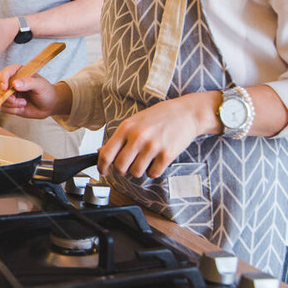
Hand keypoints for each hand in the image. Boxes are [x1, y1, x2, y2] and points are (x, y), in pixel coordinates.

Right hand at [0, 64, 70, 118]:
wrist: (49, 106)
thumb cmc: (46, 92)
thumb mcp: (40, 85)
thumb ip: (28, 83)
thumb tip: (14, 84)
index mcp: (18, 72)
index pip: (4, 72)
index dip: (2, 79)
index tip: (5, 88)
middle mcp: (11, 81)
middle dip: (4, 94)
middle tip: (13, 99)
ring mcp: (9, 93)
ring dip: (11, 103)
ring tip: (24, 103)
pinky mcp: (9, 104)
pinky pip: (3, 108)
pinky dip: (13, 109)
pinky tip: (22, 107)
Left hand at [98, 93, 215, 178]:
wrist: (186, 113)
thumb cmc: (159, 117)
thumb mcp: (134, 122)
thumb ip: (118, 138)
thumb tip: (101, 152)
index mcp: (126, 128)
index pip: (106, 153)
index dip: (101, 166)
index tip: (103, 171)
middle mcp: (138, 137)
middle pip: (120, 167)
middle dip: (122, 170)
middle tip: (128, 165)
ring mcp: (153, 146)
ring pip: (136, 172)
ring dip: (138, 171)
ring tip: (144, 160)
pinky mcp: (167, 155)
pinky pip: (153, 173)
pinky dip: (153, 171)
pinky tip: (156, 161)